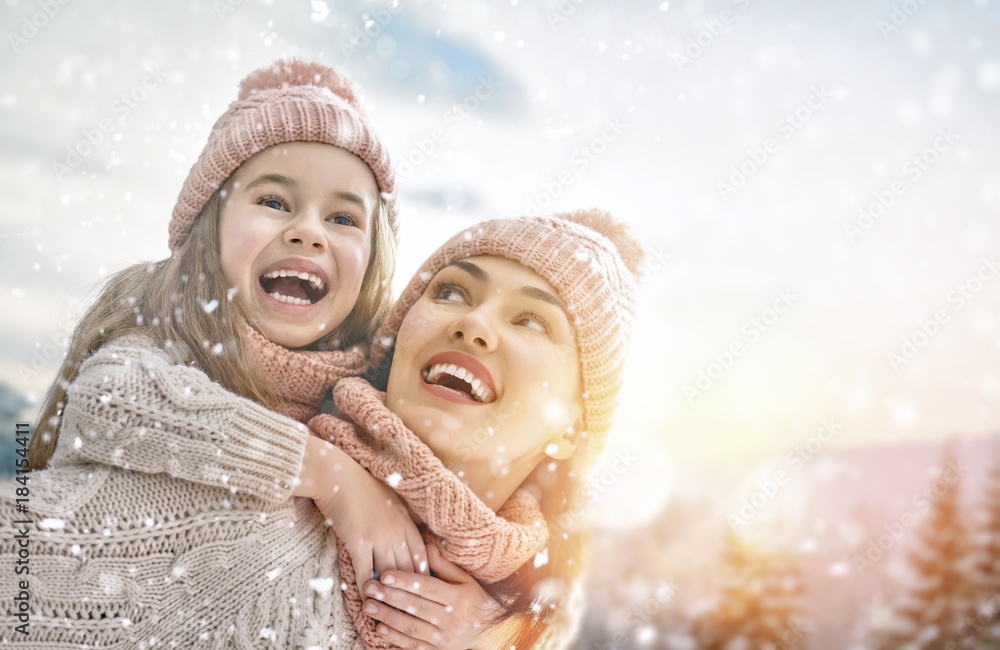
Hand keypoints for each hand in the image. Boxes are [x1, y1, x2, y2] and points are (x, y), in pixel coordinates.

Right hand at [293, 436, 428, 595]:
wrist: (336, 474)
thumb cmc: (360, 483)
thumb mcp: (389, 498)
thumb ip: (399, 517)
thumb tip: (404, 531)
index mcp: (406, 520)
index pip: (422, 555)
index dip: (423, 575)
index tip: (422, 589)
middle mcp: (397, 530)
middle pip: (409, 568)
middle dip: (410, 590)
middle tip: (409, 607)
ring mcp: (379, 537)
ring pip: (390, 573)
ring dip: (390, 594)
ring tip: (389, 609)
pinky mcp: (359, 542)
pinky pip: (365, 571)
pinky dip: (366, 588)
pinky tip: (365, 599)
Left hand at [361, 543, 502, 649]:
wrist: (488, 631)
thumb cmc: (473, 599)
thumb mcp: (464, 579)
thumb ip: (444, 565)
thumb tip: (425, 546)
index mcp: (459, 598)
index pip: (428, 588)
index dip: (405, 581)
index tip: (385, 574)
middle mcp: (452, 620)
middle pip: (416, 607)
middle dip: (390, 597)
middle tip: (369, 588)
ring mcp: (445, 639)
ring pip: (412, 627)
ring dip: (388, 617)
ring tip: (368, 607)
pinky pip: (414, 646)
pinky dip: (396, 638)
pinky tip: (380, 629)